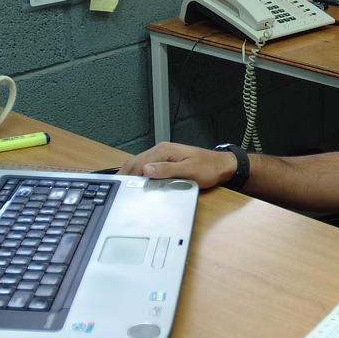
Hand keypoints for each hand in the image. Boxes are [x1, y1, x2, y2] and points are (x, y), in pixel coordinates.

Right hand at [120, 142, 235, 188]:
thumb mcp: (188, 172)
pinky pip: (148, 165)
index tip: (121, 185)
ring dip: (132, 173)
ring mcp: (164, 154)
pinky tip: (137, 180)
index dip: (128, 175)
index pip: (139, 162)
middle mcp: (162, 150)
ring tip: (123, 185)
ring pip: (141, 162)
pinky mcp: (167, 160)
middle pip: (136, 161)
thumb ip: (166, 170)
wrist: (221, 166)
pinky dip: (139, 173)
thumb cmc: (208, 168)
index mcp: (165, 151)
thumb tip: (147, 169)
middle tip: (117, 187)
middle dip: (125, 173)